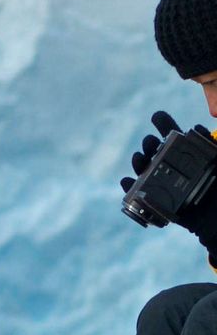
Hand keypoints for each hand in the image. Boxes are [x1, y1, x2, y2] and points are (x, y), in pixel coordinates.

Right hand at [121, 112, 216, 264]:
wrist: (214, 216)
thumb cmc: (216, 189)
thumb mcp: (216, 162)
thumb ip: (210, 146)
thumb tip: (197, 129)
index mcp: (184, 153)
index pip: (170, 133)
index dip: (162, 122)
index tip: (156, 117)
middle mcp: (170, 166)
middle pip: (153, 150)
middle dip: (148, 144)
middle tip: (150, 144)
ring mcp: (161, 184)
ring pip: (143, 169)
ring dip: (137, 161)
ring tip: (138, 160)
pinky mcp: (156, 204)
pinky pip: (138, 195)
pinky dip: (129, 188)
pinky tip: (126, 182)